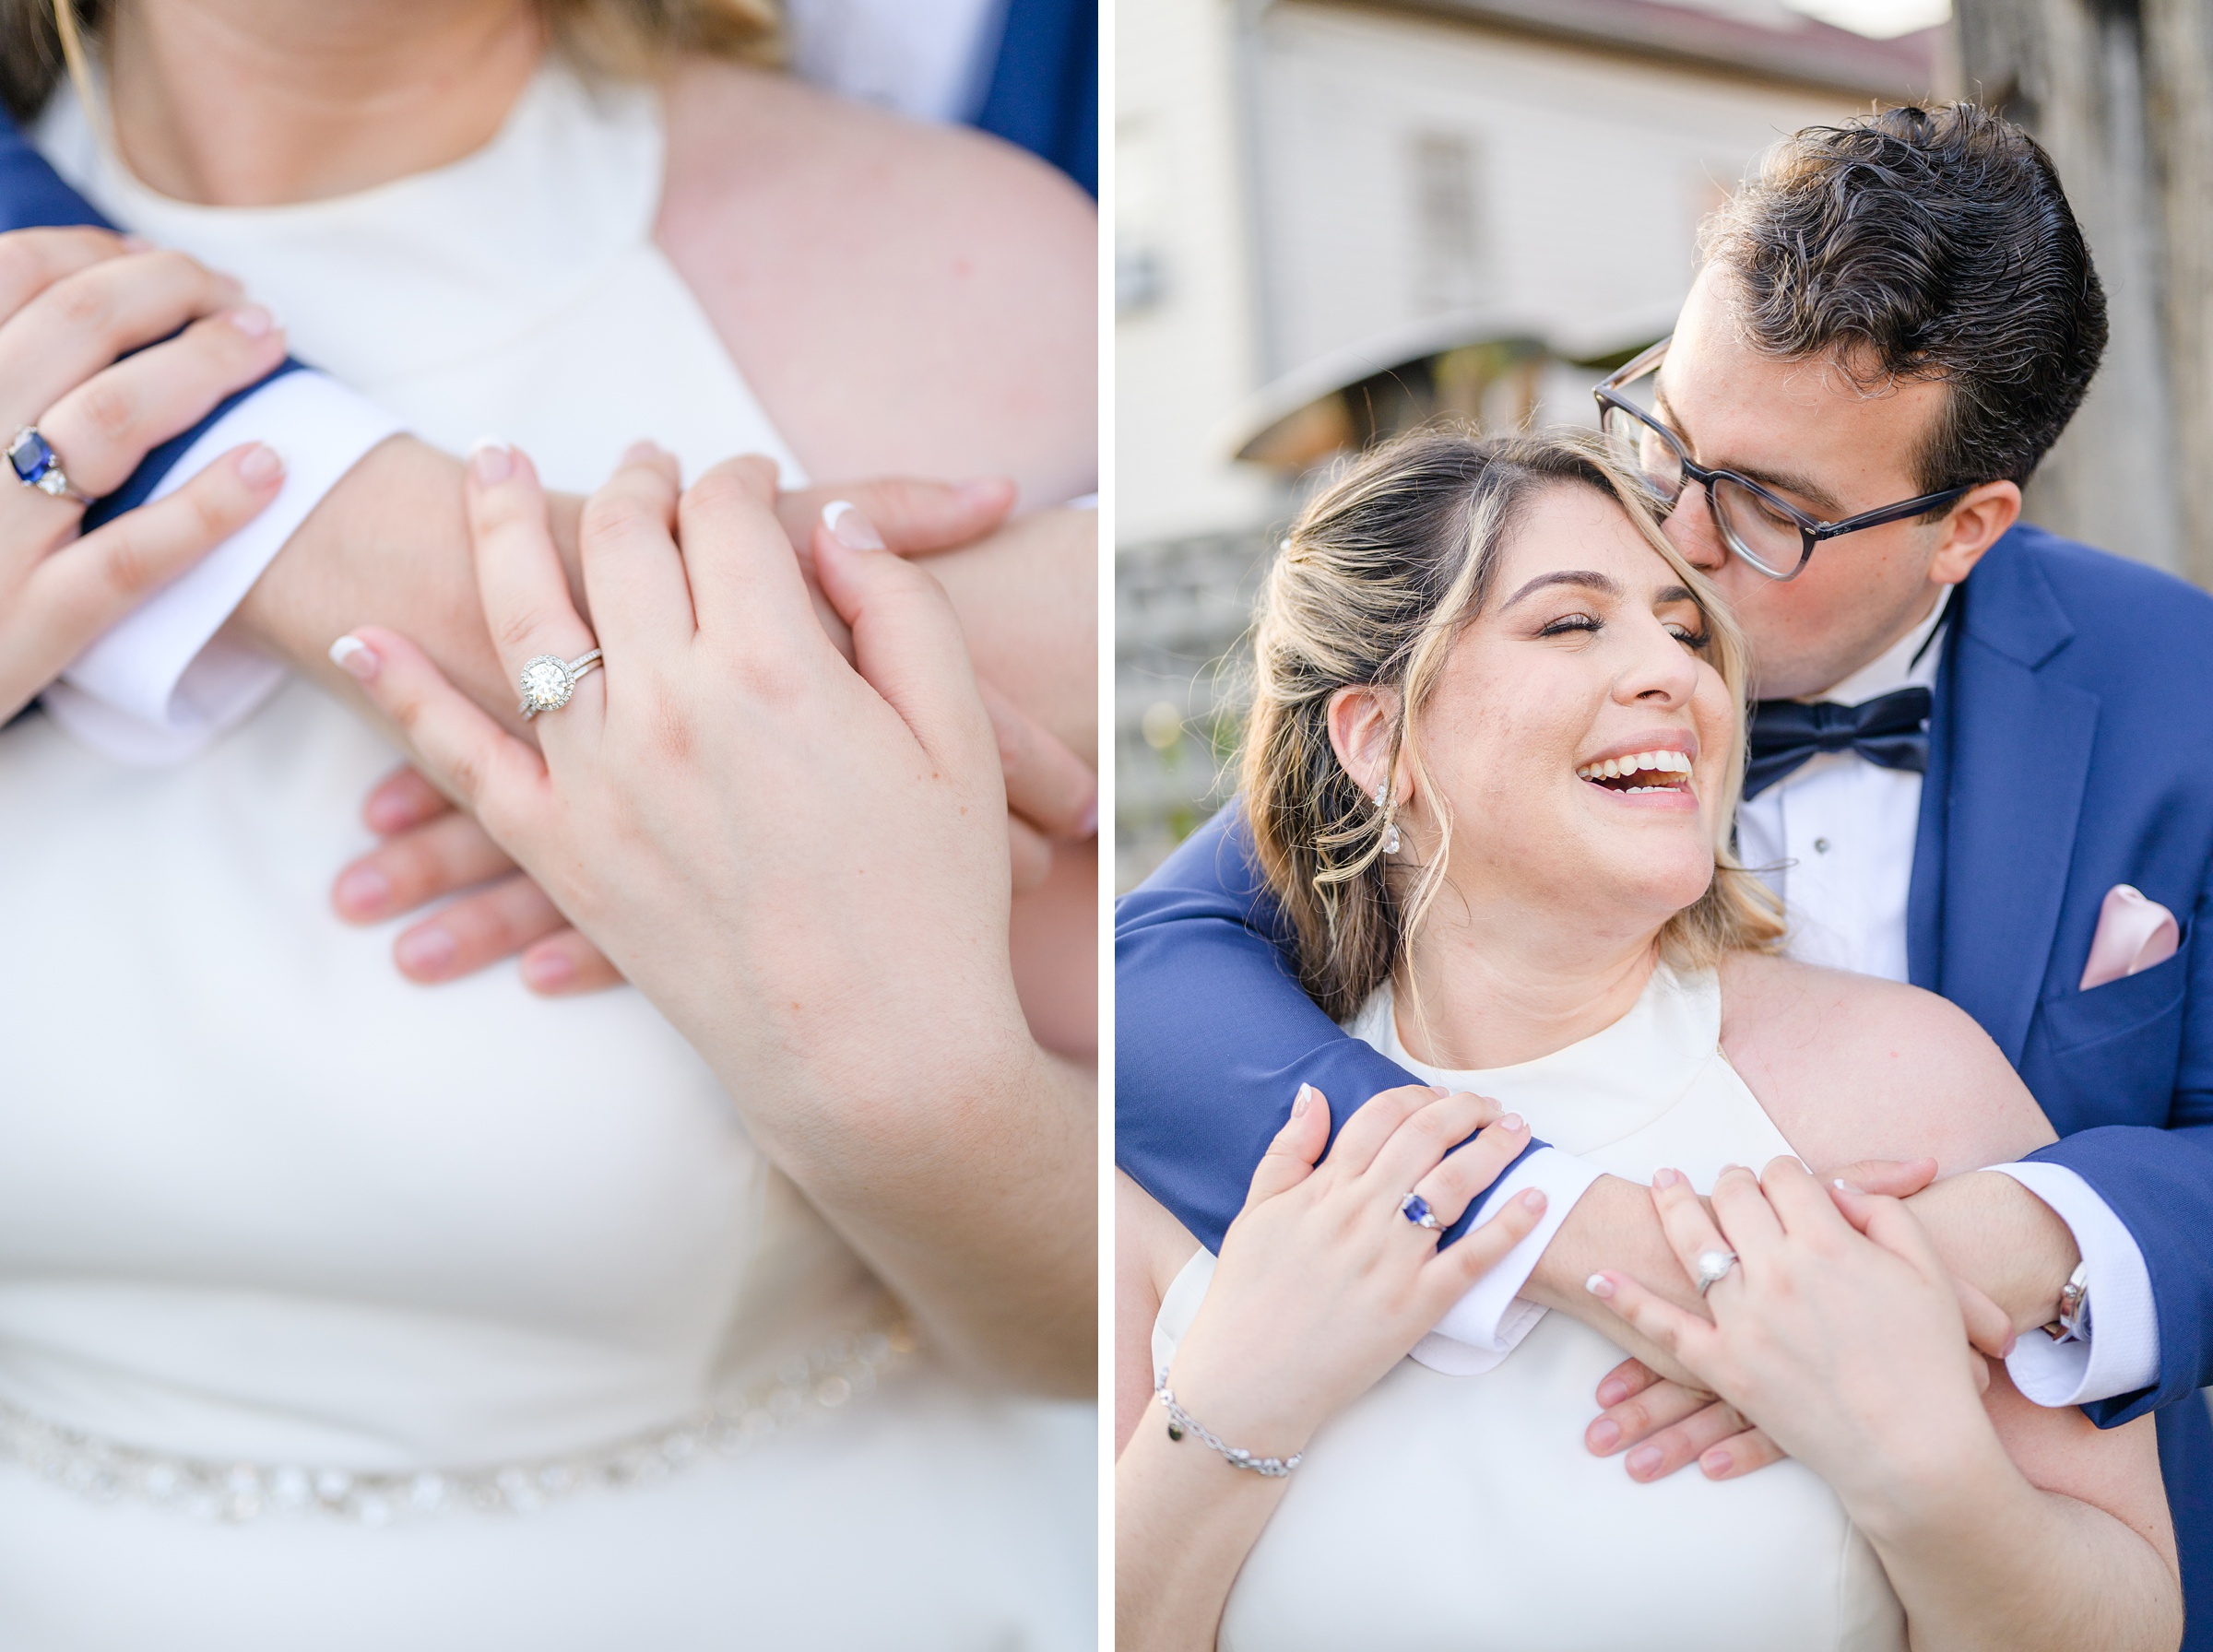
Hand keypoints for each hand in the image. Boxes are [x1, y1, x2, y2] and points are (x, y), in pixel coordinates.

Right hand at [0, 227, 288, 718]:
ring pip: (108, 418)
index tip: (164, 267)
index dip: (104, 256)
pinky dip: (207, 507)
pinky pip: (129, 556)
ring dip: (206, 367)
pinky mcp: (29, 625)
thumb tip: (63, 287)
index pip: (12, 271)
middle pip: (77, 325)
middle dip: (177, 292)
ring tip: (266, 347)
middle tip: (241, 301)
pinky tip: (267, 468)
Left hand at [331, 442, 1096, 1383]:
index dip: (742, 479)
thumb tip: (836, 529)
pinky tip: (361, 640)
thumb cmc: (937, 898)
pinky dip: (402, 695)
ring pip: (524, 619)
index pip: (731, 516)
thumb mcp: (958, 734)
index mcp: (776, 663)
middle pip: (624, 544)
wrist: (877, 1055)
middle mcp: (669, 705)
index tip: (751, 481)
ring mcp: (601, 779)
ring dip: (502, 528)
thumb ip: (901, 609)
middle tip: (648, 462)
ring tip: (494, 470)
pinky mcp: (563, 853)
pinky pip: (462, 759)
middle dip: (639, 483)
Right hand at [1163, 1084, 1545, 1458]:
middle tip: (1489, 1107)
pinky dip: (1510, 1225)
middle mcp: (1362, 1215)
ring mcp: (1393, 1260)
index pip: (1381, 1116)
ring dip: (1495, 1149)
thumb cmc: (1247, 1298)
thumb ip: (1287, 1151)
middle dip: (1466, 1110)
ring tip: (1518, 1132)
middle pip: (1426, 1137)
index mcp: (1324, 1190)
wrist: (1249, 1377)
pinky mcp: (1417, 1305)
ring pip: (1456, 1184)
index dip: (1417, 1095)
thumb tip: (1312, 1095)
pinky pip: (1474, 1257)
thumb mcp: (1254, 1212)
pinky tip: (1535, 1200)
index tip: (1438, 1098)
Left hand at [1583, 1157, 2013, 1483]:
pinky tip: (1598, 1276)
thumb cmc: (1931, 1363)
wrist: (1916, 1450)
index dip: (1784, 1172)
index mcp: (1827, 1243)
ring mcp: (1743, 1319)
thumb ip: (1885, 1214)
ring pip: (1692, 1245)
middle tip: (1728, 1177)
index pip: (1787, 1177)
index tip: (1783, 1177)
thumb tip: (1835, 1187)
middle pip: (1735, 1200)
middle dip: (1732, 1181)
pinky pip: (1663, 1327)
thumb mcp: (1929, 1272)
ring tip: (1662, 1182)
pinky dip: (1625, 1300)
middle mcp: (1776, 1271)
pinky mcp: (1724, 1368)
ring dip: (1674, 1205)